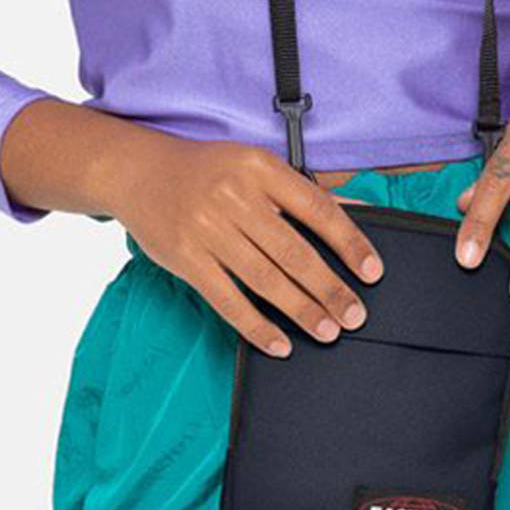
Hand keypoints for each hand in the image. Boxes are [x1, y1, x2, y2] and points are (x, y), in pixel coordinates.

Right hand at [104, 133, 383, 357]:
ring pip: (264, 279)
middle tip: (355, 315)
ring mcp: (207, 229)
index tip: (371, 270)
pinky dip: (256, 326)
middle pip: (294, 251)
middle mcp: (234, 197)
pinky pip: (227, 299)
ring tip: (327, 330)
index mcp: (260, 168)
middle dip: (330, 288)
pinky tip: (279, 344)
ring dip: (300, 310)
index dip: (349, 242)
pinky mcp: (185, 258)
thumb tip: (352, 215)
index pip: (317, 209)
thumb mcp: (254, 165)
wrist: (138, 171)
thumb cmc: (205, 170)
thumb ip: (298, 192)